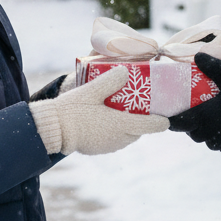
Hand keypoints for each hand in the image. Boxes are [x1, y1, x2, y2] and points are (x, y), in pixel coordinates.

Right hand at [30, 67, 167, 154]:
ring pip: (126, 137)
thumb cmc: (74, 109)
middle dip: (142, 121)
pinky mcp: (98, 149)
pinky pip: (114, 141)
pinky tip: (108, 120)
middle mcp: (117, 139)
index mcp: (120, 125)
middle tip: (142, 107)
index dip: (160, 123)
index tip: (167, 119)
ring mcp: (107, 146)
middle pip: (138, 131)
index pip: (148, 126)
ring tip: (125, 112)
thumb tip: (126, 71)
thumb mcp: (92, 90)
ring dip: (129, 127)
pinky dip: (117, 132)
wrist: (53, 130)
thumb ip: (110, 81)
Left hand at [169, 52, 220, 159]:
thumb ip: (212, 66)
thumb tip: (198, 55)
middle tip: (200, 112)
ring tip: (220, 119)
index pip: (179, 123)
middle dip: (195, 125)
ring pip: (211, 142)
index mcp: (204, 118)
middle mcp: (211, 136)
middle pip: (195, 133)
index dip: (174, 120)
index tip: (171, 116)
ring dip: (212, 133)